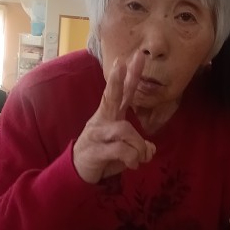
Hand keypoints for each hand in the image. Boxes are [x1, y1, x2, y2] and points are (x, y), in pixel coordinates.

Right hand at [73, 51, 156, 183]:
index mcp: (110, 116)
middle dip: (117, 80)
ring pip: (125, 130)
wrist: (78, 173)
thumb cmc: (104, 156)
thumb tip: (151, 149)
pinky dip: (133, 158)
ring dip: (139, 146)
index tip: (137, 56)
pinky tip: (132, 165)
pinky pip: (121, 149)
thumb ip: (140, 146)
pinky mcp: (95, 150)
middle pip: (111, 96)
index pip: (123, 92)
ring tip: (139, 158)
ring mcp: (97, 134)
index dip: (130, 76)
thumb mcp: (126, 151)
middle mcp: (102, 120)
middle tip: (121, 63)